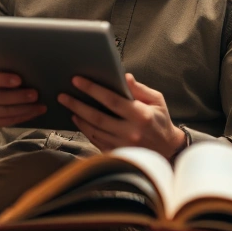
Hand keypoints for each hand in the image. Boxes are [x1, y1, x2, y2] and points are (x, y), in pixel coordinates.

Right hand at [0, 61, 46, 141]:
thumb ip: (3, 64)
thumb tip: (27, 62)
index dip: (3, 80)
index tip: (19, 80)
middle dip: (19, 97)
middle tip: (36, 94)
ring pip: (5, 112)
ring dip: (25, 109)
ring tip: (40, 106)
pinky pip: (6, 121)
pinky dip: (22, 117)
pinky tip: (34, 112)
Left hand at [58, 74, 185, 158]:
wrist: (168, 150)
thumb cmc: (161, 120)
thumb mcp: (157, 100)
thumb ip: (139, 89)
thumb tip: (124, 77)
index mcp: (140, 115)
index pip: (112, 100)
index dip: (93, 90)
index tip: (78, 81)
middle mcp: (130, 132)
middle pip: (97, 117)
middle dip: (77, 104)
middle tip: (63, 95)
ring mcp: (123, 145)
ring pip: (94, 130)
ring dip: (79, 118)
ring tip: (69, 106)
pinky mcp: (118, 153)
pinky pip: (96, 141)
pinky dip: (86, 130)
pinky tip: (79, 120)